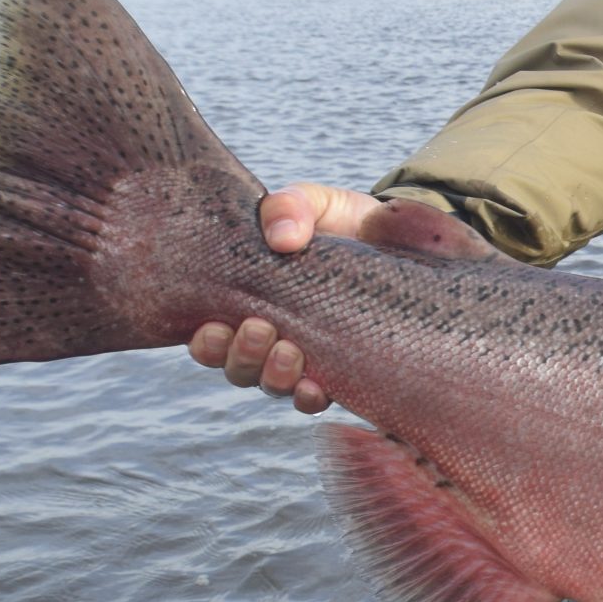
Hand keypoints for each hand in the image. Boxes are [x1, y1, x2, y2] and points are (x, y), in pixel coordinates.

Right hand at [186, 181, 383, 414]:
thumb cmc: (340, 221)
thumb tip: (283, 239)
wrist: (396, 235)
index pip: (210, 337)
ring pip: (271, 385)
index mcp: (248, 300)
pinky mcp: (343, 369)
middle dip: (241, 355)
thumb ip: (289, 207)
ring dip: (273, 375)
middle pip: (237, 368)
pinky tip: (314, 387)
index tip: (214, 325)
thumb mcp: (313, 202)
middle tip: (259, 328)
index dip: (205, 342)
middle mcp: (271, 337)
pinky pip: (315, 399)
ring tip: (289, 351)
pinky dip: (309, 397)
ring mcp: (306, 356)